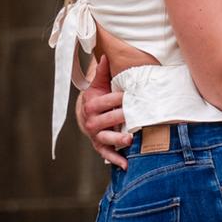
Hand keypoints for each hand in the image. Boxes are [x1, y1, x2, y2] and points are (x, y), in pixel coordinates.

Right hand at [77, 53, 129, 169]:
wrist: (85, 115)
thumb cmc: (97, 97)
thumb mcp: (98, 85)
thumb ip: (102, 72)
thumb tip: (104, 56)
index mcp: (91, 105)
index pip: (104, 102)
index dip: (116, 99)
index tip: (129, 96)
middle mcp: (91, 122)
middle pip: (106, 120)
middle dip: (120, 117)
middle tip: (136, 115)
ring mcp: (95, 135)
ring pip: (106, 138)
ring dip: (118, 139)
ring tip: (130, 139)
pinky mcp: (100, 146)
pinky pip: (107, 154)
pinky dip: (116, 160)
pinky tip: (127, 165)